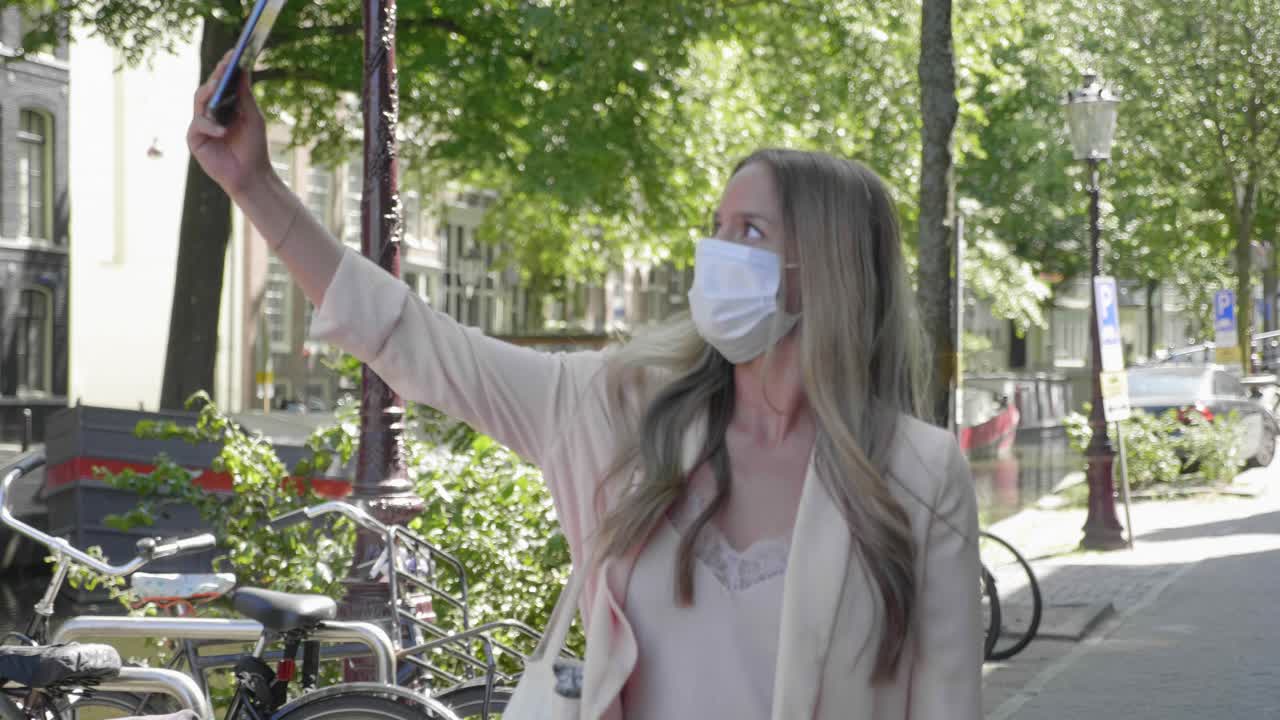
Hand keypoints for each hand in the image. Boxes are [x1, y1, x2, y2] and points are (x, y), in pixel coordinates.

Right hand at [187, 51, 271, 198]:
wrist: (251, 175)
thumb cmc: (253, 147)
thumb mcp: (253, 118)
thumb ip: (246, 96)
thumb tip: (243, 70)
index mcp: (224, 106)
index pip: (221, 83)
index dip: (225, 68)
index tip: (234, 53)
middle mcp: (210, 112)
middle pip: (207, 88)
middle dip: (216, 76)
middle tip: (225, 66)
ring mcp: (201, 125)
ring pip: (199, 102)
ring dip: (209, 94)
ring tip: (218, 87)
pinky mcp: (195, 139)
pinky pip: (199, 126)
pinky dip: (211, 127)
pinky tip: (223, 130)